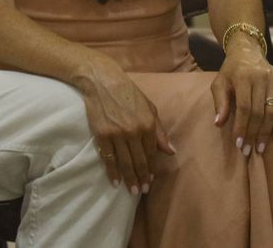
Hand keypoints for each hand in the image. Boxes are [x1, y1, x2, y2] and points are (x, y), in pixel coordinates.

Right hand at [78, 61, 173, 194]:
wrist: (103, 81)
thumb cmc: (128, 93)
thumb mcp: (150, 108)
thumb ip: (160, 131)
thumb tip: (170, 151)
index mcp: (148, 124)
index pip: (152, 153)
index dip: (152, 168)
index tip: (151, 179)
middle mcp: (134, 131)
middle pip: (139, 161)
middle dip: (142, 178)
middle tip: (143, 190)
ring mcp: (117, 134)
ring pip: (125, 162)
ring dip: (129, 179)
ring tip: (132, 191)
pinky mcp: (102, 134)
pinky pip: (108, 158)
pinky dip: (112, 171)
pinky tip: (115, 181)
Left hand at [211, 37, 272, 156]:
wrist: (247, 51)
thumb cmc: (230, 71)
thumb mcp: (219, 83)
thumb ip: (219, 102)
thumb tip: (219, 123)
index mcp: (243, 77)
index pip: (244, 107)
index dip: (241, 127)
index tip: (238, 143)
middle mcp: (260, 78)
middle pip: (259, 112)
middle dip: (253, 133)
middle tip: (248, 150)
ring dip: (266, 132)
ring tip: (260, 147)